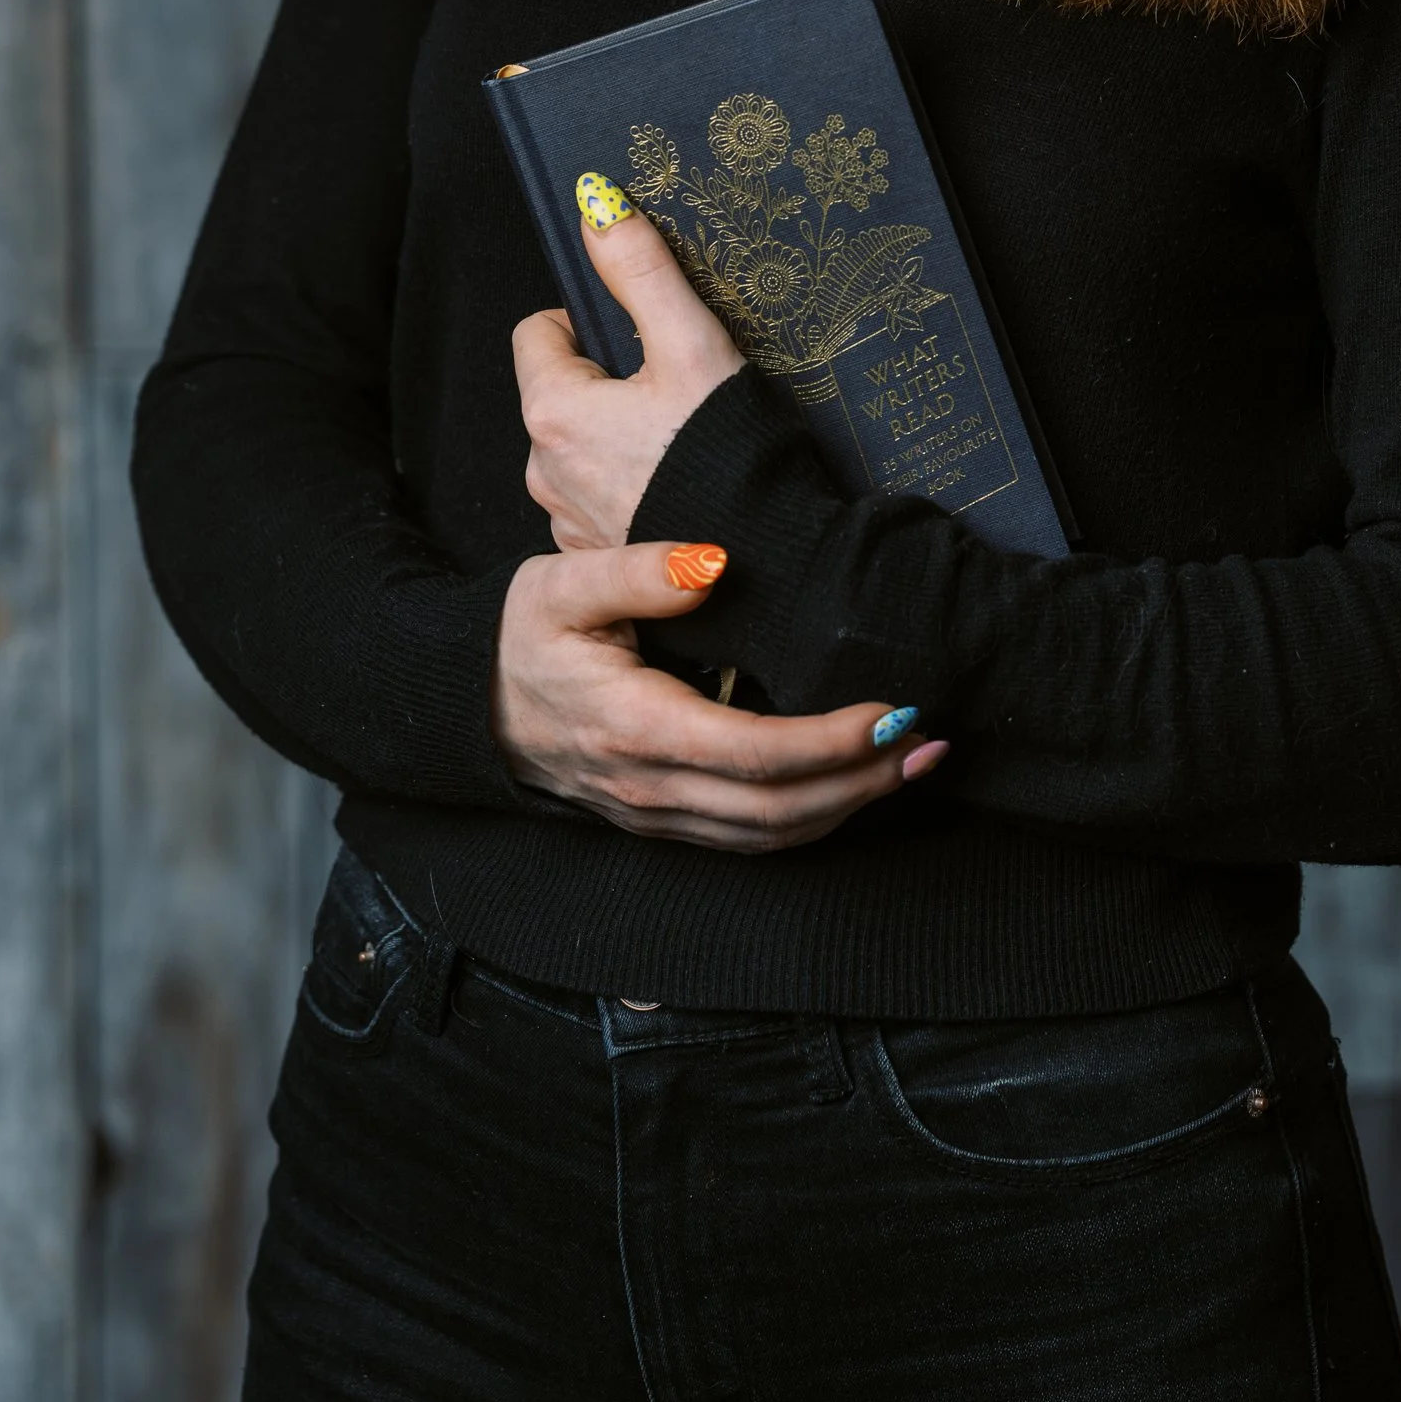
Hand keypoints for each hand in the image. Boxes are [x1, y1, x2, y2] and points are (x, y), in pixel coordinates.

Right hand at [491, 543, 937, 849]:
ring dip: (850, 806)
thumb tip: (713, 562)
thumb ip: (638, 571)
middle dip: (864, 780)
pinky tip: (854, 786)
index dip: (832, 741)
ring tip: (914, 762)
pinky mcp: (665, 822)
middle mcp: (653, 788)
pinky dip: (813, 819)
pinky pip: (750, 839)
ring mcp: (658, 815)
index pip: (755, 753)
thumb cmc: (519, 636)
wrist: (467, 704)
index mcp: (636, 727)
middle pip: (779, 810)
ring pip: (771, 836)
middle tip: (933, 739)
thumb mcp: (559, 584)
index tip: (891, 708)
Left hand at [514, 181, 744, 550]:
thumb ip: (640, 268)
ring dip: (618, 437)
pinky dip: (631, 486)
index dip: (587, 321)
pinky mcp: (599, 556)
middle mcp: (545, 471)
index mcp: (554, 411)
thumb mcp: (691, 342)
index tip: (641, 335)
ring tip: (682, 440)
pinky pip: (600, 499)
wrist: (770, 567)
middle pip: (561, 392)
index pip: (538, 332)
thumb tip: (597, 202)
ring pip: (580, 448)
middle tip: (675, 387)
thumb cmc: (729, 454)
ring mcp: (568, 521)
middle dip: (608, 381)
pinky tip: (680, 485)